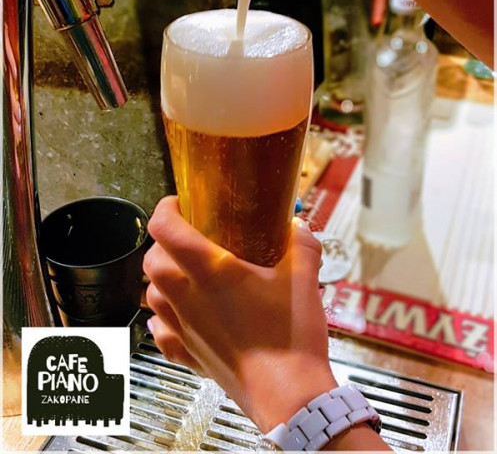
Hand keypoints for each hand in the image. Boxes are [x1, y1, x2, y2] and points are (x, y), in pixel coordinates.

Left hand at [144, 196, 335, 432]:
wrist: (288, 394)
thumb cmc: (291, 337)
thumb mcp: (304, 277)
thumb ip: (300, 243)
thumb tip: (297, 226)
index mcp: (210, 270)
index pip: (165, 228)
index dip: (166, 209)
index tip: (179, 204)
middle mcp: (188, 297)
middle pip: (151, 260)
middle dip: (162, 243)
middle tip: (185, 237)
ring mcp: (185, 328)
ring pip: (152, 295)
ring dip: (161, 279)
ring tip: (183, 273)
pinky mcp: (189, 355)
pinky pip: (160, 334)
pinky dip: (161, 320)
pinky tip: (174, 317)